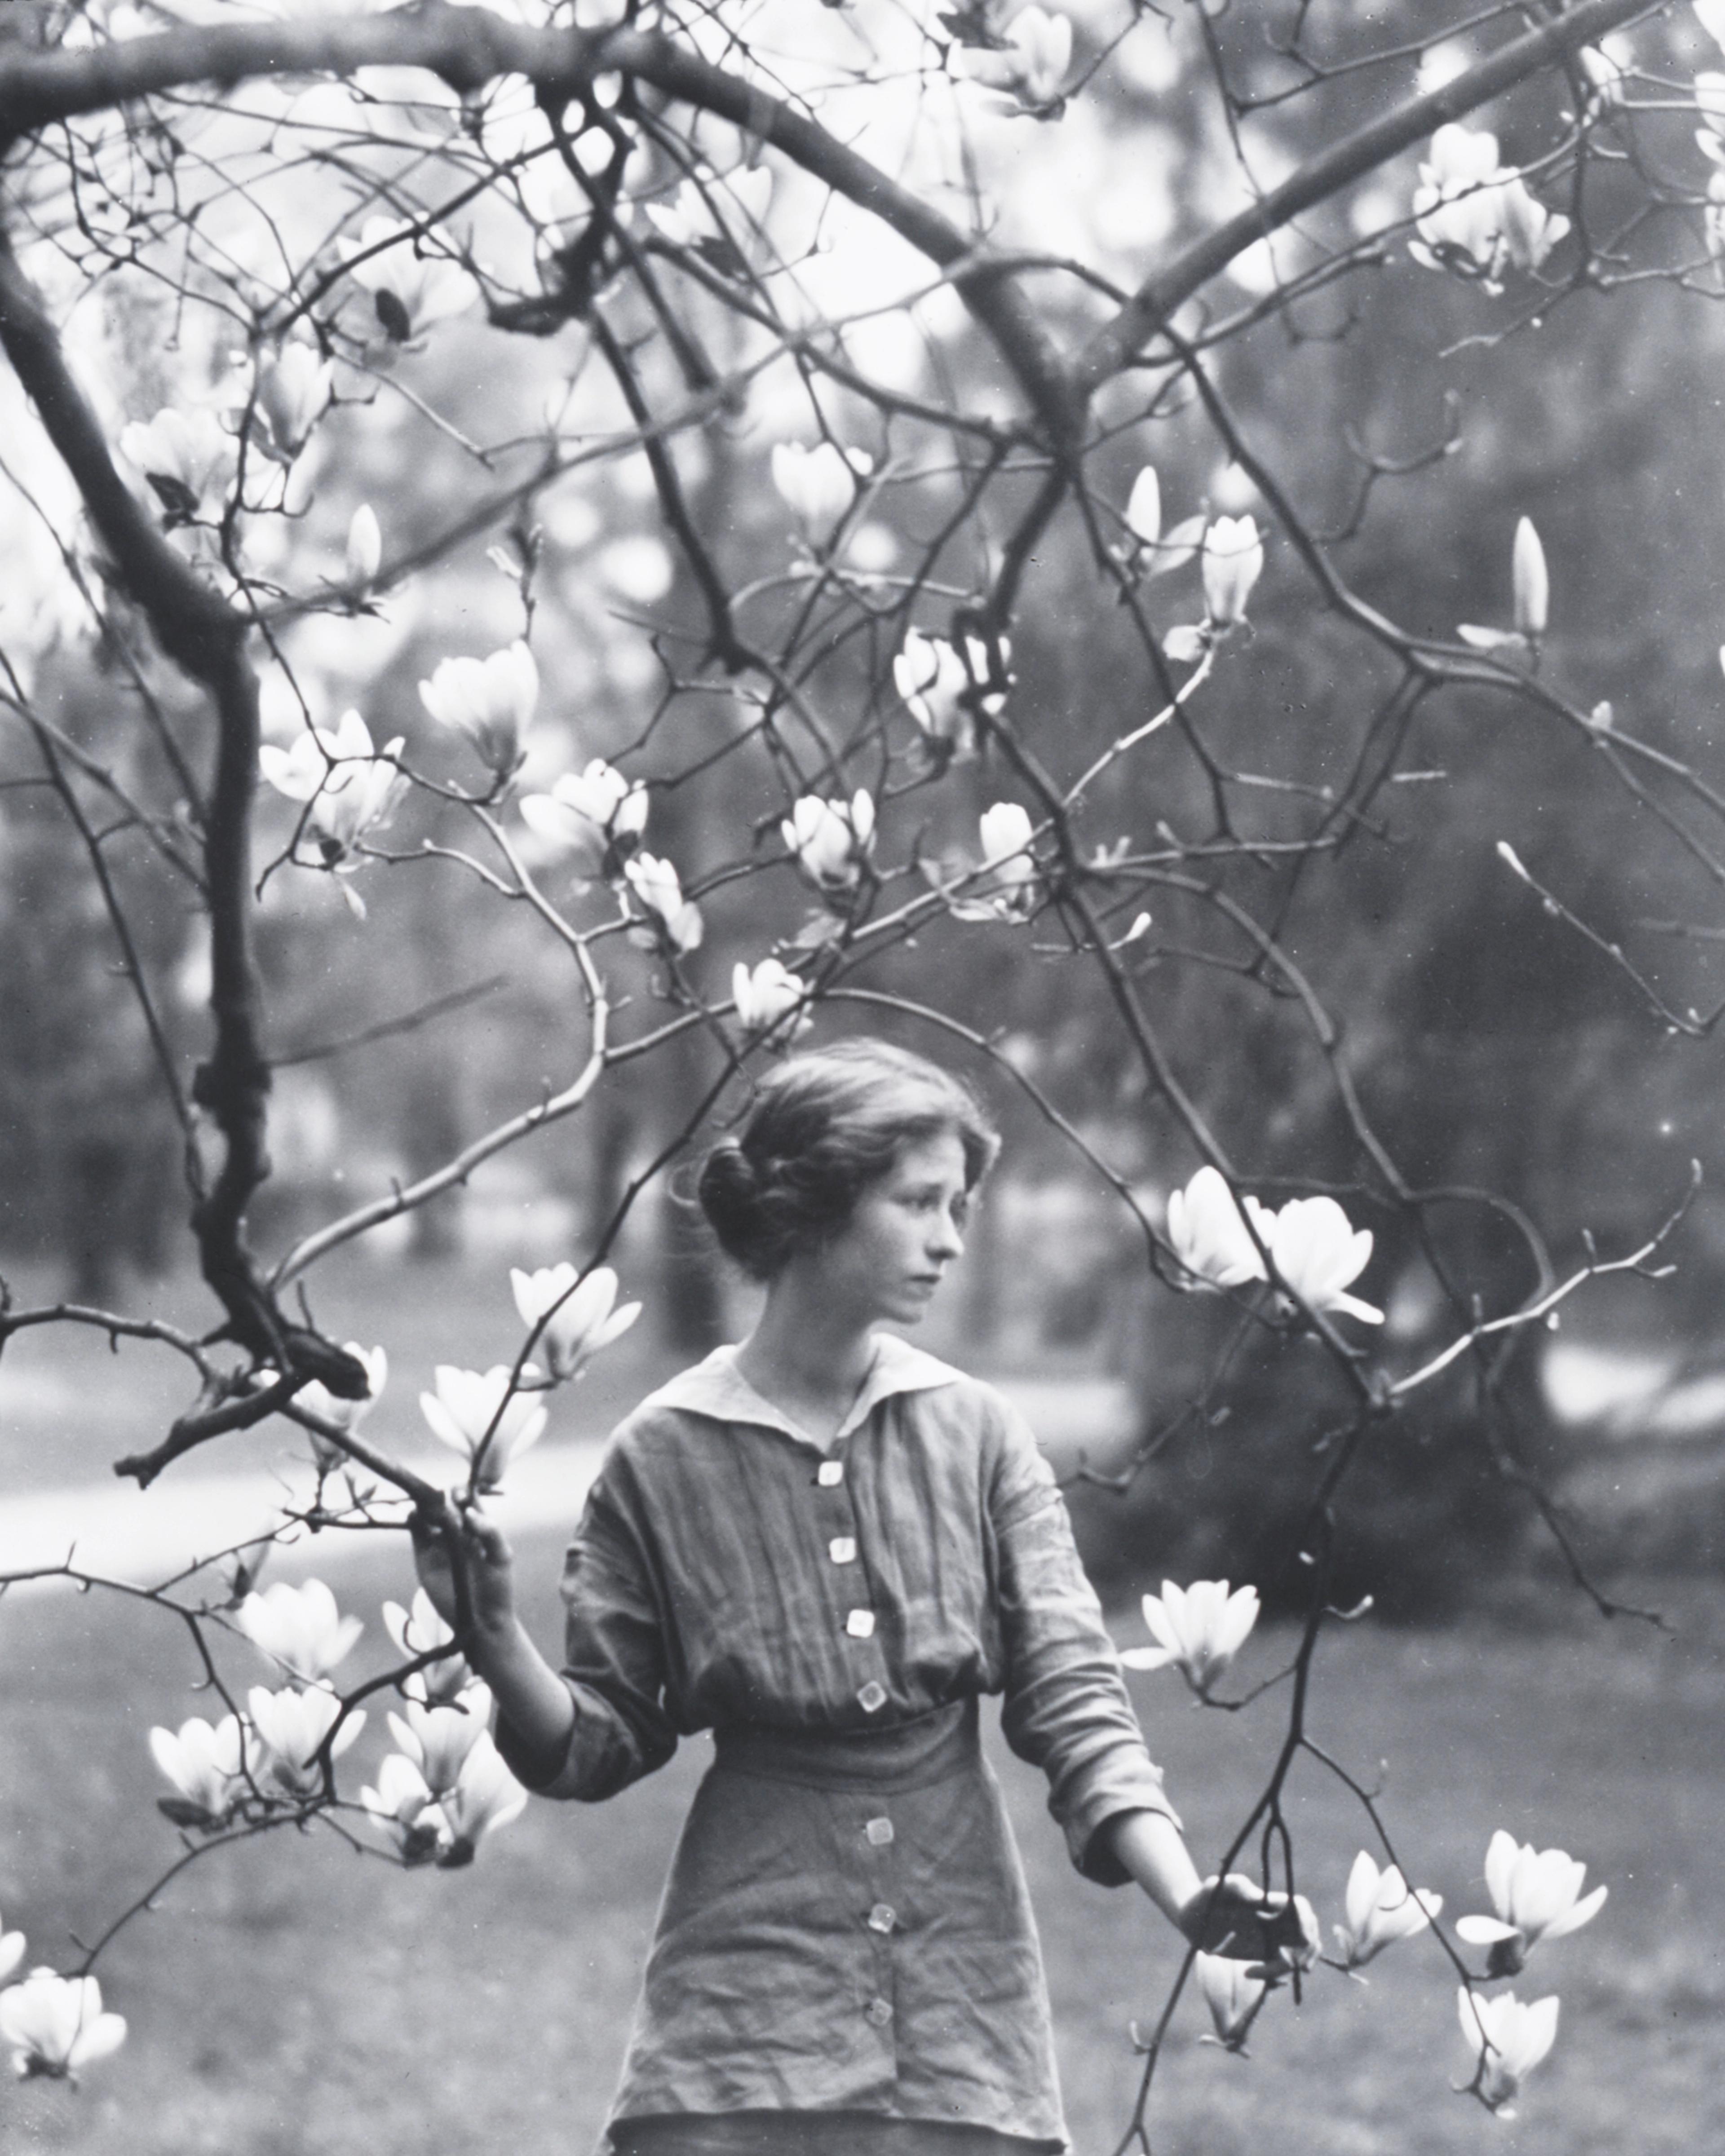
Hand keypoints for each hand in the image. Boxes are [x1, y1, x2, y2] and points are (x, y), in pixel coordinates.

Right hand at [410, 1500, 517, 1640]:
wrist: (481, 1621)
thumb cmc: (497, 1588)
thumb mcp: (501, 1557)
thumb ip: (490, 1532)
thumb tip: (469, 1512)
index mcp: (479, 1527)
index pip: (468, 1500)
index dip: (462, 1492)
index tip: (459, 1494)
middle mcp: (458, 1531)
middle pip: (445, 1503)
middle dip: (443, 1496)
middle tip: (444, 1500)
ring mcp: (439, 1543)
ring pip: (428, 1514)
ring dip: (427, 1505)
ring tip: (431, 1509)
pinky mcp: (423, 1556)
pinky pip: (416, 1532)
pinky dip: (413, 1520)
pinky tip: (417, 1517)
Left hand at [1177, 1873, 1319, 1978]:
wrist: (1192, 1917)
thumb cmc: (1206, 1895)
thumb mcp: (1217, 1887)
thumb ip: (1236, 1887)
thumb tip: (1259, 1898)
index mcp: (1269, 1901)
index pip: (1300, 1907)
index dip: (1307, 1922)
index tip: (1301, 1939)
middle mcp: (1275, 1919)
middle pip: (1309, 1932)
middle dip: (1307, 1951)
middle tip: (1287, 1963)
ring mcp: (1272, 1937)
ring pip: (1301, 1951)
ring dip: (1295, 1965)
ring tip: (1267, 1973)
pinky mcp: (1264, 1953)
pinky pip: (1283, 1964)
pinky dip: (1276, 1973)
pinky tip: (1250, 1972)